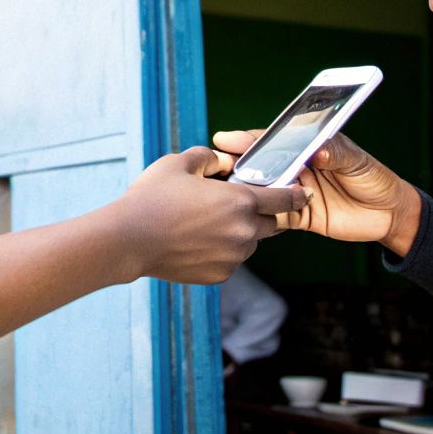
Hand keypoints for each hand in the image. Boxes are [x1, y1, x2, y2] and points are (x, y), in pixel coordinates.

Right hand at [109, 147, 308, 284]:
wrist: (129, 240)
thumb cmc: (153, 197)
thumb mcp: (180, 163)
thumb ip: (209, 157)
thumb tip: (223, 160)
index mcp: (241, 201)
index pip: (284, 198)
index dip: (296, 194)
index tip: (303, 192)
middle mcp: (244, 232)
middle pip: (271, 223)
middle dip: (262, 213)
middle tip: (237, 205)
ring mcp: (233, 257)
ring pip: (249, 243)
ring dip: (240, 233)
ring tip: (208, 224)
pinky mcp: (220, 275)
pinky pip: (230, 259)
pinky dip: (221, 251)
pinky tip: (196, 241)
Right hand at [211, 130, 421, 255]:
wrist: (390, 214)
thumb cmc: (375, 178)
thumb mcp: (358, 160)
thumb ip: (338, 153)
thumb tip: (320, 150)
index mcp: (306, 149)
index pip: (272, 142)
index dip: (249, 140)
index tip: (227, 139)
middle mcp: (296, 170)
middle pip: (260, 166)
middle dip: (238, 165)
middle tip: (218, 166)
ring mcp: (294, 194)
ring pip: (262, 193)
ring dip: (245, 193)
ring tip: (225, 193)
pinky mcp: (299, 218)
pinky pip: (275, 218)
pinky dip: (262, 218)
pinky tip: (246, 219)